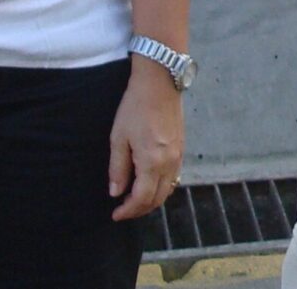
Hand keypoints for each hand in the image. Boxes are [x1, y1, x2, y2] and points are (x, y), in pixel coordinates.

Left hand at [109, 57, 184, 220]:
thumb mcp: (119, 138)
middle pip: (157, 198)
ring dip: (152, 200)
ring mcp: (179, 155)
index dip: (128, 211)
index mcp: (152, 162)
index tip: (115, 214)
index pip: (142, 198)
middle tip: (123, 210)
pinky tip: (149, 182)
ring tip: (134, 199)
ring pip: (168, 190)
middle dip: (139, 209)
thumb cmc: (135, 107)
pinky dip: (162, 187)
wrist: (161, 82)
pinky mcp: (182, 147)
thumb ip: (118, 168)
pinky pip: (174, 177)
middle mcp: (169, 162)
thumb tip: (116, 192)